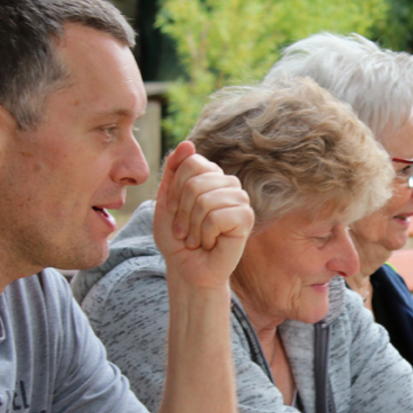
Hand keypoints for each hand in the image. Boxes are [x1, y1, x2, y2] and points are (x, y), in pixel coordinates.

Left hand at [153, 141, 252, 290]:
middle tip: (185, 231)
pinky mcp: (246, 217)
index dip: (175, 190)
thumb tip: (188, 143)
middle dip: (182, 213)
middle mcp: (228, 183)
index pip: (190, 163)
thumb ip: (174, 171)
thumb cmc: (177, 239)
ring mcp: (240, 199)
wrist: (188, 269)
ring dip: (193, 226)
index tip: (175, 212)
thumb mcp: (166, 201)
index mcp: (211, 176)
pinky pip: (217, 216)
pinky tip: (211, 243)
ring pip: (205, 200)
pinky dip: (206, 234)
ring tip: (197, 239)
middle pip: (194, 182)